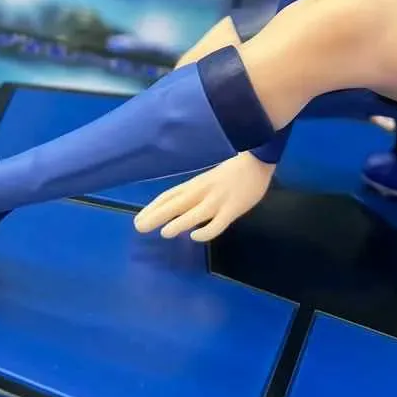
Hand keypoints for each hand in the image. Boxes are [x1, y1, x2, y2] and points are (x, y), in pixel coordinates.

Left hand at [134, 152, 275, 241]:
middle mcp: (203, 191)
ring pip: (194, 213)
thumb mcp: (208, 180)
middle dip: (157, 215)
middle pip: (176, 204)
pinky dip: (205, 230)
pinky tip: (195, 236)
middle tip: (138, 226)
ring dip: (178, 222)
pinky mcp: (233, 209)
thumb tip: (178, 211)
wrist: (257, 160)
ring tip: (164, 232)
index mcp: (196, 184)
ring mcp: (218, 200)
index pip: (170, 195)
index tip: (139, 218)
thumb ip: (195, 194)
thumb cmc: (232, 172)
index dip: (154, 207)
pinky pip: (218, 223)